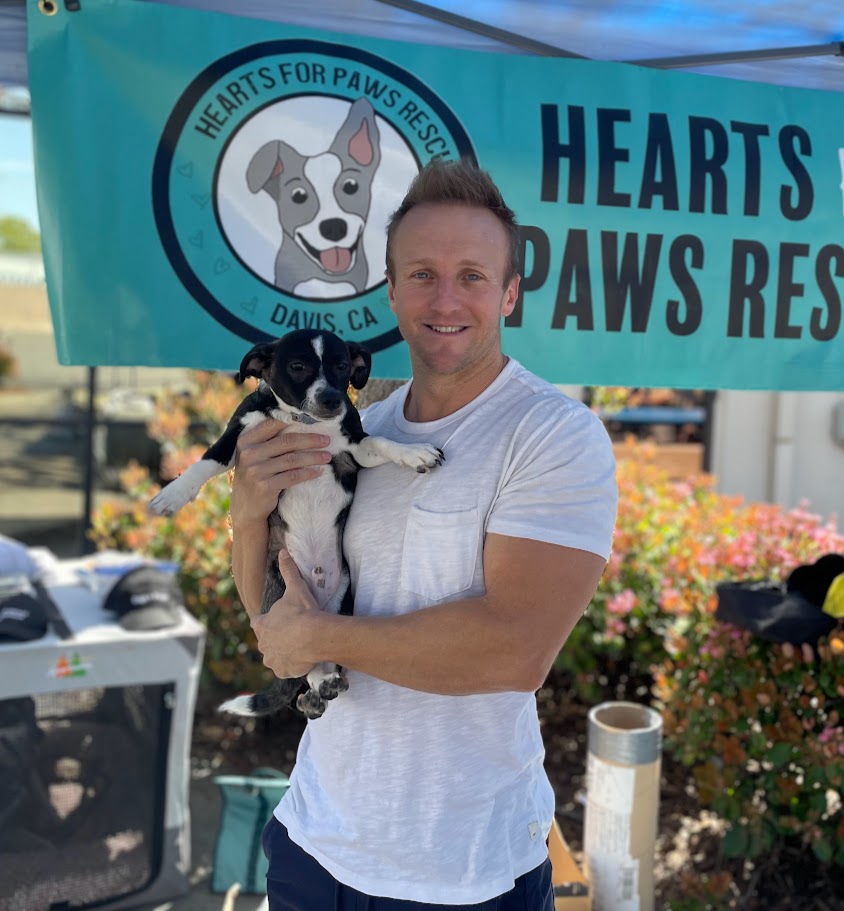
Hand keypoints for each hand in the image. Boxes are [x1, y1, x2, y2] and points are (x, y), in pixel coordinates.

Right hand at [229, 420, 331, 527]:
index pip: (272, 424)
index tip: (313, 421)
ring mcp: (256, 470)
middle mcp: (249, 453)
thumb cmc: (255, 475)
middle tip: (327, 440)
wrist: (245, 507)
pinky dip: (308, 473)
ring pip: (292, 459)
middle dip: (310, 440)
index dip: (294, 420)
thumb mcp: (253, 454)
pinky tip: (318, 472)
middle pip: (287, 441)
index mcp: (246, 440)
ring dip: (313, 457)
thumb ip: (267, 440)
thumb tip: (298, 422)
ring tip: (327, 456)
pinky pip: (293, 476)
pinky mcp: (265, 486)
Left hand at [251, 549, 321, 678]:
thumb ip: (288, 570)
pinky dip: (290, 666)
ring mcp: (272, 660)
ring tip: (297, 647)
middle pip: (266, 642)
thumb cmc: (303, 612)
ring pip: (274, 658)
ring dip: (282, 653)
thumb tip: (283, 552)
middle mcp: (263, 645)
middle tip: (292, 633)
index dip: (267, 622)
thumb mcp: (296, 588)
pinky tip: (301, 659)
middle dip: (276, 638)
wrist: (316, 636)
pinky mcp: (283, 672)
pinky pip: (284, 670)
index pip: (258, 623)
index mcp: (262, 625)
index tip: (278, 621)